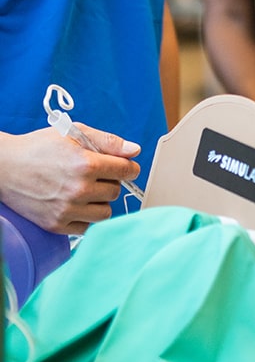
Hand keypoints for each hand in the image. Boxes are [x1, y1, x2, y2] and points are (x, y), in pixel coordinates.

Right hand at [0, 127, 141, 234]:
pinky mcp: (56, 225)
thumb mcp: (75, 133)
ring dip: (101, 201)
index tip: (125, 167)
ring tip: (87, 190)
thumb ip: (109, 141)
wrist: (4, 167)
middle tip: (96, 175)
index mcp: (86, 164)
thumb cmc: (39, 147)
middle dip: (111, 182)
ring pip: (105, 212)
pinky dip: (86, 217)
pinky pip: (87, 228)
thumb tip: (135, 150)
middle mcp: (78, 189)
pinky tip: (77, 204)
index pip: (127, 170)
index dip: (129, 167)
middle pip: (116, 191)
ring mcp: (67, 210)